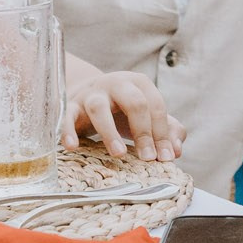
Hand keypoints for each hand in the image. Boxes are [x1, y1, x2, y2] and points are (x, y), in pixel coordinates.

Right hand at [63, 68, 186, 163]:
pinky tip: (73, 146)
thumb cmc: (122, 111)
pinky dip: (68, 130)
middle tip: (148, 158)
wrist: (86, 96)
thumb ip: (167, 131)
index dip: (162, 133)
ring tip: (118, 154)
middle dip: (143, 131)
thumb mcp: (147, 117)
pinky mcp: (70, 105)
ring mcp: (91, 93)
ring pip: (99, 108)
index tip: (165, 158)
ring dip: (109, 132)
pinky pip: (66, 116)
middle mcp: (115, 84)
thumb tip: (175, 151)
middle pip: (134, 102)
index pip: (155, 106)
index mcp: (138, 84)